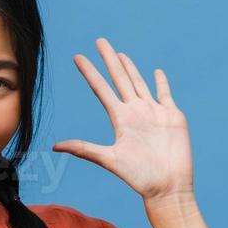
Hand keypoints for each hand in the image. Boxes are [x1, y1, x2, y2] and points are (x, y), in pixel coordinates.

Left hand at [51, 37, 193, 201]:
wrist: (168, 187)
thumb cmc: (139, 177)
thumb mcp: (109, 159)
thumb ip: (84, 149)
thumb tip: (55, 147)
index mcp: (120, 119)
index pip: (101, 89)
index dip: (90, 72)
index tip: (78, 57)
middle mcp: (135, 112)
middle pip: (120, 79)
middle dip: (110, 60)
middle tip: (100, 41)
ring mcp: (153, 112)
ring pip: (139, 84)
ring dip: (130, 68)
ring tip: (120, 54)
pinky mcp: (172, 116)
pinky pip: (165, 94)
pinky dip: (161, 82)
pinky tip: (156, 72)